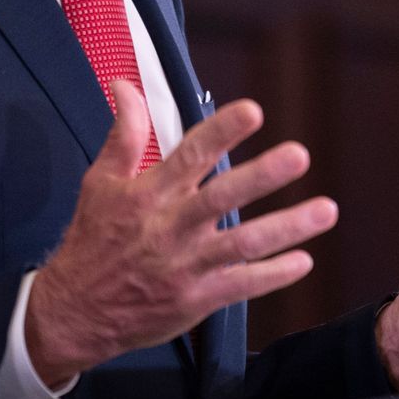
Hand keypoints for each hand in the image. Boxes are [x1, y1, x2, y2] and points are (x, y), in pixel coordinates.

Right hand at [25, 83, 335, 385]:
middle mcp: (171, 227)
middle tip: (299, 155)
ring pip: (243, 244)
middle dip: (262, 176)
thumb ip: (124, 133)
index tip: (252, 111)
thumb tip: (126, 85)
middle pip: (222, 197)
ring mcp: (186, 266)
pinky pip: (242, 285)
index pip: (190, 155)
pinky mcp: (196, 299)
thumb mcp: (101, 182)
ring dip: (287, 228)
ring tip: (326, 210)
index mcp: (149, 195)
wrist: (72, 313)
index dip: (221, 131)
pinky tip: (304, 260)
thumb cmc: (91, 241)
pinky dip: (273, 275)